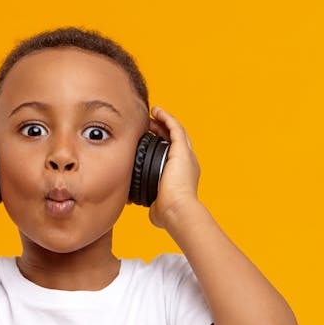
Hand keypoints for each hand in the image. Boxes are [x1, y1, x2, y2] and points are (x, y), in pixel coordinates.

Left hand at [147, 106, 200, 227]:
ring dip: (164, 122)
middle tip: (149, 126)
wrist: (176, 210)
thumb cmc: (168, 213)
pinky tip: (157, 111)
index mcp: (183, 175)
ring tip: (153, 114)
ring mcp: (187, 155)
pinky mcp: (182, 150)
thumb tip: (135, 201)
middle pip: (175, 140)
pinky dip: (166, 118)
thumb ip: (149, 201)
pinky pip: (175, 128)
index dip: (162, 145)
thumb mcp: (156, 205)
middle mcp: (188, 163)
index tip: (149, 141)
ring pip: (176, 132)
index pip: (173, 155)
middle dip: (163, 131)